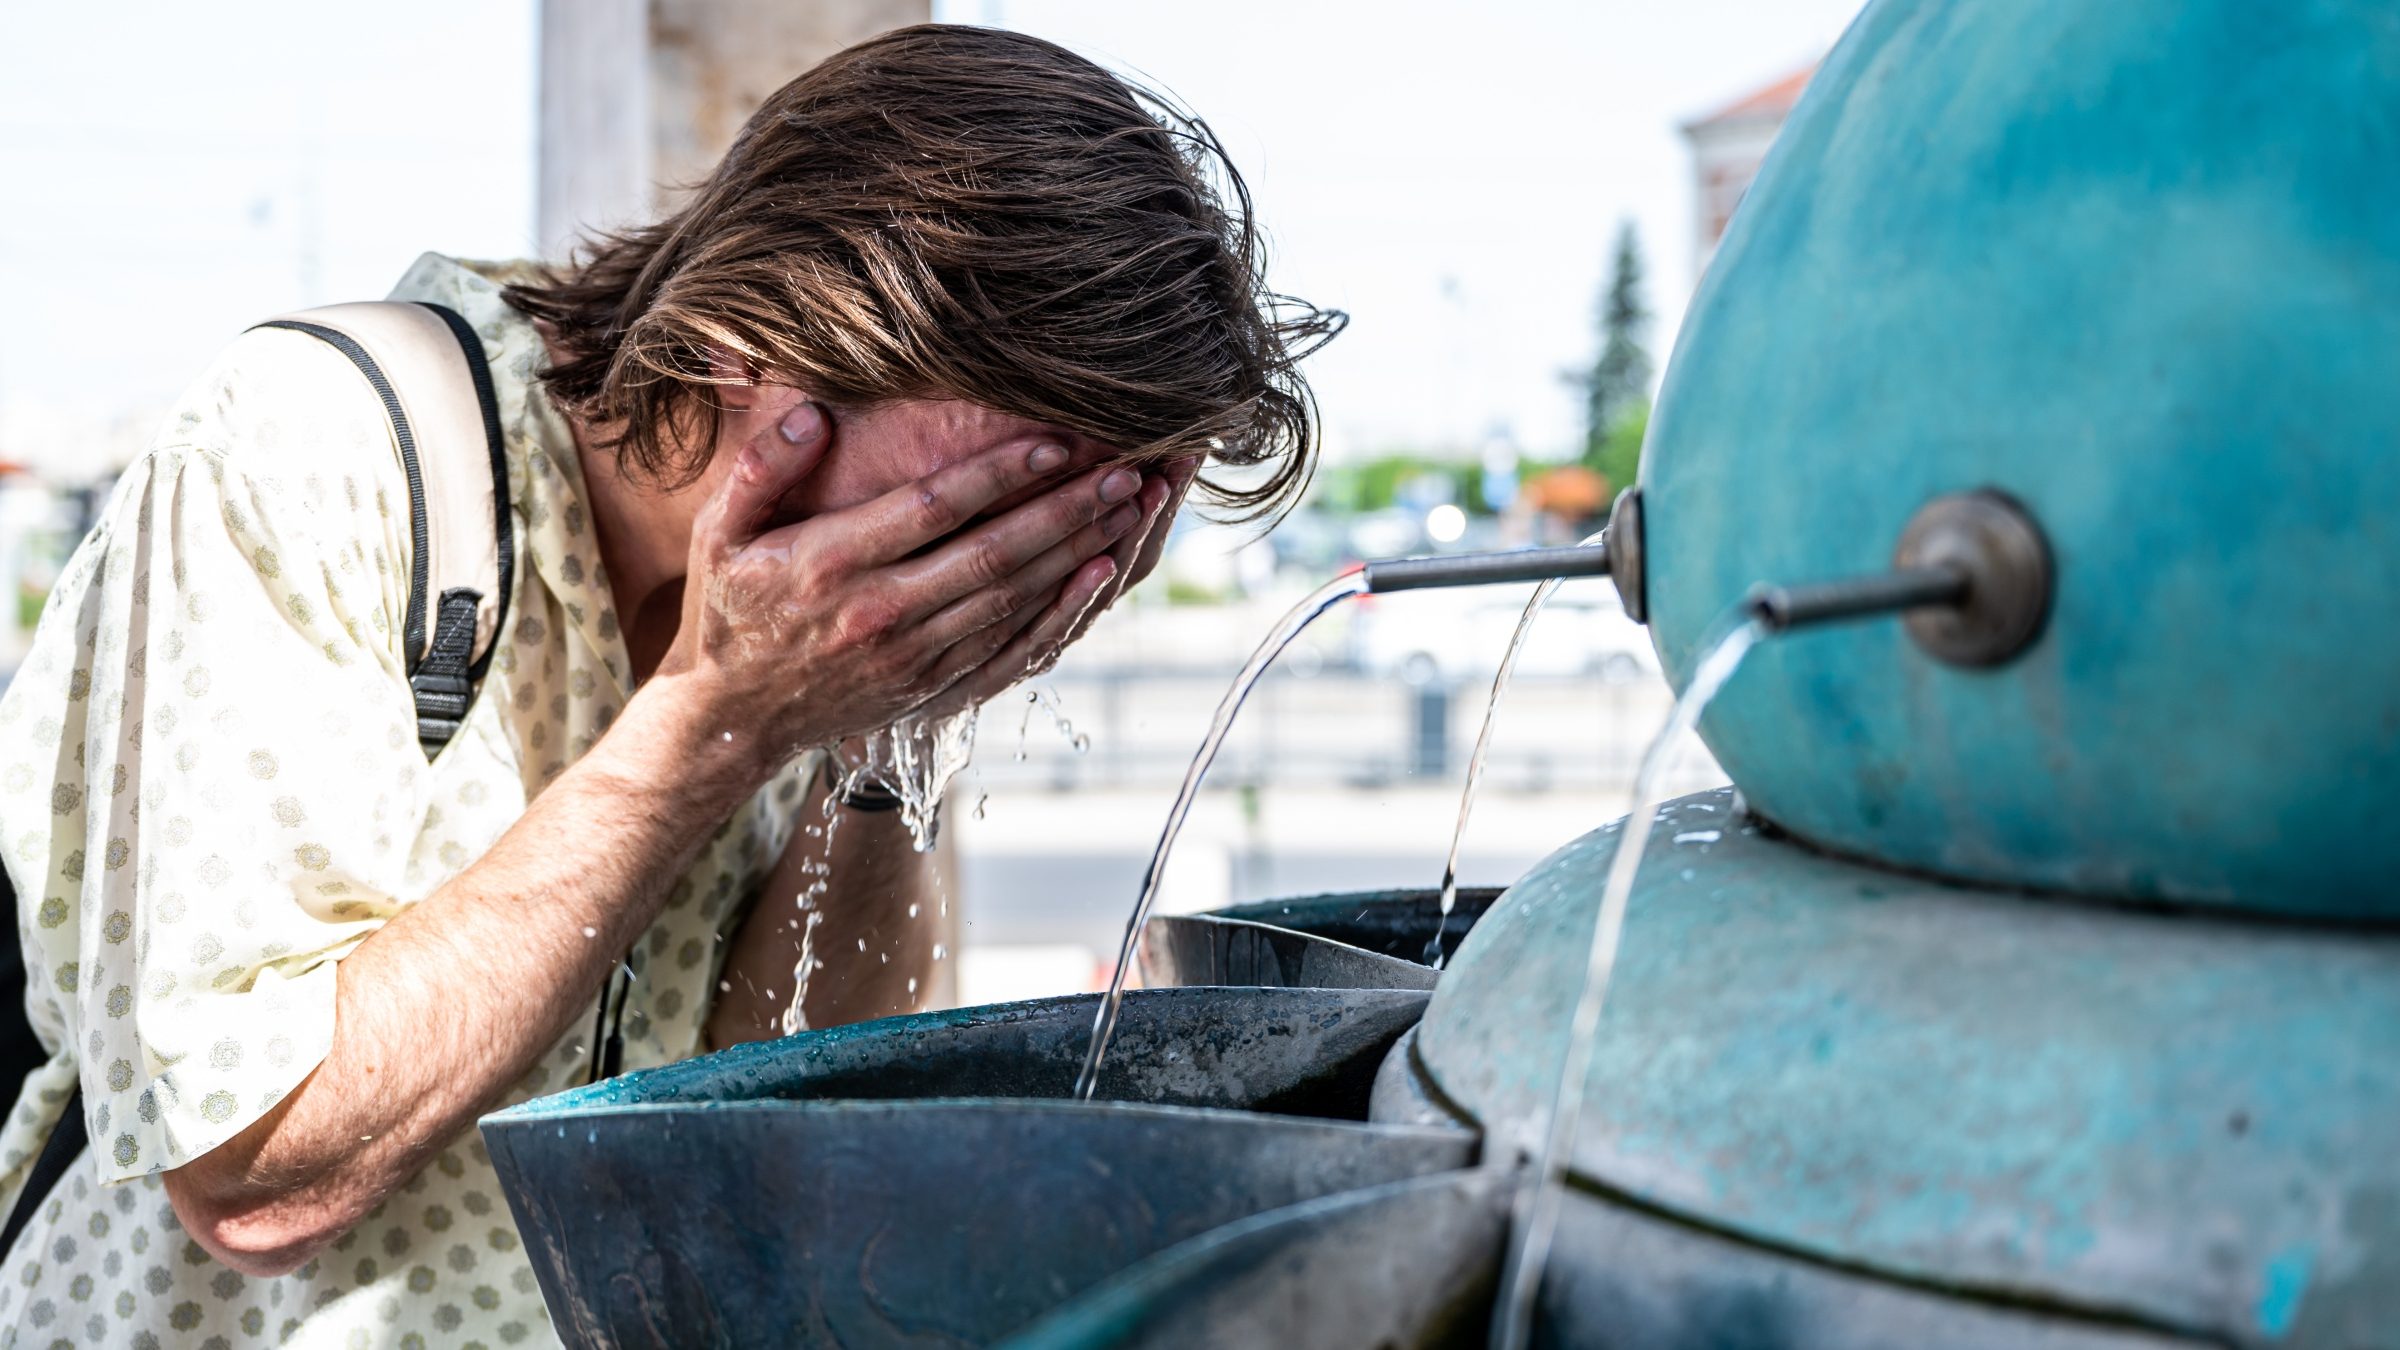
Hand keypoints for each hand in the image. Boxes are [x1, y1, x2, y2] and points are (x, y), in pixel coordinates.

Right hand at [656, 402, 1143, 769]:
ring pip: (1012, 598)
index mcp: (830, 565)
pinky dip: (1061, 610)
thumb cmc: (731, 608)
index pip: (931, 511)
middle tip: (1126, 470)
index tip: (1055, 442)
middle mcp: (879, 613)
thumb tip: (811, 414)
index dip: (998, 476)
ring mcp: (912, 656)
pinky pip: (1011, 645)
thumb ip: (761, 468)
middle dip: (1066, 511)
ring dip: (1078, 551)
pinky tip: (1099, 574)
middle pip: (992, 555)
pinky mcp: (934, 685)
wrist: (734, 718)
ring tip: (1130, 507)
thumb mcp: (719, 531)